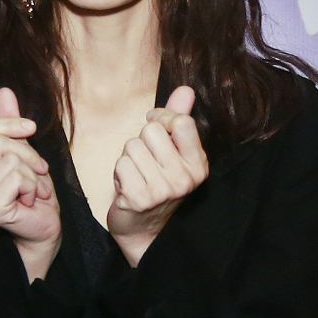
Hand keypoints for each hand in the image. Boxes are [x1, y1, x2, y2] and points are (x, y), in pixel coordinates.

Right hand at [0, 87, 60, 280]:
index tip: (31, 130)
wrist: (44, 227)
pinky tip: (30, 202)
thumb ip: (10, 125)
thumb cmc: (33, 192)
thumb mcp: (23, 152)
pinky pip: (17, 178)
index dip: (10, 123)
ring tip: (33, 190)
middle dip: (28, 154)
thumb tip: (4, 90)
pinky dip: (33, 187)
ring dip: (33, 174)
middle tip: (37, 173)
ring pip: (10, 160)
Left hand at [107, 85, 207, 266]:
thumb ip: (179, 119)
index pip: (181, 122)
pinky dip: (119, 172)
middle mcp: (185, 179)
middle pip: (152, 131)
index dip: (162, 118)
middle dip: (142, 141)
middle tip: (146, 161)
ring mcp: (163, 190)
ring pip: (132, 146)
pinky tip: (128, 186)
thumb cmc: (157, 182)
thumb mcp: (174, 152)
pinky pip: (121, 164)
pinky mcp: (140, 199)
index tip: (156, 126)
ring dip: (128, 158)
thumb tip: (185, 89)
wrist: (143, 228)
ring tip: (137, 174)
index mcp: (199, 164)